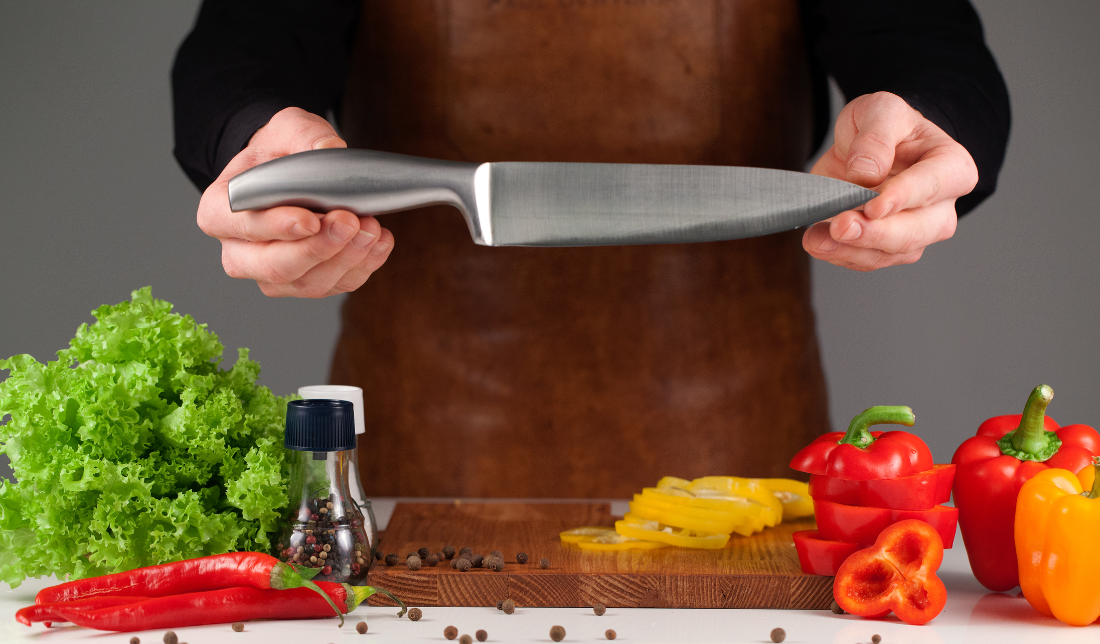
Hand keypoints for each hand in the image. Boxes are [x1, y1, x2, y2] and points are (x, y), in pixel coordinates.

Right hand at [196, 107, 394, 296]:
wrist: (291, 173)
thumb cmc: (280, 153)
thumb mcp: (287, 129)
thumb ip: (305, 135)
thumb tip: (331, 151)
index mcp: (220, 212)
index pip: (242, 228)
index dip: (277, 228)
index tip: (311, 219)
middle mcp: (240, 253)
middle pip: (276, 268)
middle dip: (319, 248)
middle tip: (350, 222)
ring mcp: (273, 274)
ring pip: (309, 283)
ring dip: (346, 259)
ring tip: (371, 226)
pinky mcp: (307, 283)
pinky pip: (336, 285)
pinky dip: (363, 266)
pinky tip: (379, 240)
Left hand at [803, 92, 977, 270]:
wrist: (867, 147)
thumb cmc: (884, 127)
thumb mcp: (881, 110)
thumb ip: (876, 136)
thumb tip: (867, 172)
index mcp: (951, 166)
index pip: (931, 186)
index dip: (902, 198)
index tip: (873, 207)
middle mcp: (940, 206)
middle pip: (915, 231)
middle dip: (875, 233)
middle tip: (841, 226)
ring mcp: (916, 232)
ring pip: (889, 253)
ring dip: (851, 250)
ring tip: (817, 238)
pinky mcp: (886, 248)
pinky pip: (866, 259)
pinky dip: (839, 254)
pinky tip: (817, 241)